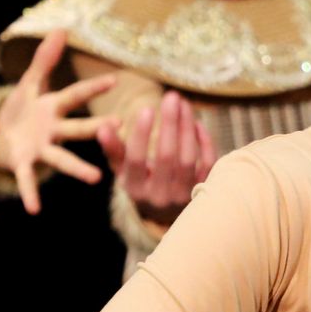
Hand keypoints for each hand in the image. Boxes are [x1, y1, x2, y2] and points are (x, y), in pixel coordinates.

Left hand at [0, 30, 114, 213]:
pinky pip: (28, 180)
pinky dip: (30, 193)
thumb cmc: (19, 111)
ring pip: (62, 159)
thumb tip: (61, 29)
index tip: (115, 79)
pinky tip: (34, 209)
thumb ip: (45, 59)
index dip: (92, 87)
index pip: (75, 95)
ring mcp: (40, 149)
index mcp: (53, 108)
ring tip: (96, 179)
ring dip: (78, 169)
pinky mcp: (23, 164)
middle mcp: (52, 130)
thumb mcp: (29, 83)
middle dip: (98, 127)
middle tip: (122, 126)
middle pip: (77, 129)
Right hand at [96, 89, 216, 226]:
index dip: (141, 134)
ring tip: (184, 104)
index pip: (137, 160)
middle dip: (170, 124)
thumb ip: (113, 149)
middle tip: (171, 96)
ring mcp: (183, 195)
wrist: (166, 215)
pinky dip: (205, 143)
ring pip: (189, 158)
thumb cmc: (142, 184)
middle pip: (167, 156)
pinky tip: (197, 123)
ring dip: (187, 128)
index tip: (146, 108)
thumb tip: (103, 127)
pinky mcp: (203, 191)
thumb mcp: (124, 171)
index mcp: (136, 189)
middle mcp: (160, 195)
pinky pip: (208, 164)